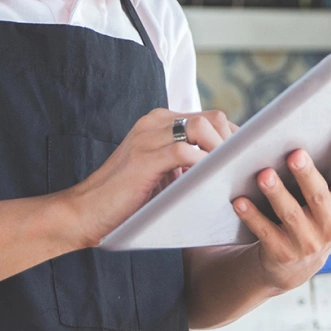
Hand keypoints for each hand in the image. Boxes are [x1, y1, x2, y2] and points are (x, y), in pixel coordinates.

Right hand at [61, 108, 237, 248]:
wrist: (85, 213)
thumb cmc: (125, 201)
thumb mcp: (162, 175)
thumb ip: (186, 164)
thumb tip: (226, 171)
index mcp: (159, 123)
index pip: (209, 118)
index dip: (232, 139)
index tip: (246, 162)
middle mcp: (154, 122)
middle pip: (211, 117)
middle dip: (233, 143)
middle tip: (242, 171)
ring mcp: (147, 137)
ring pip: (201, 127)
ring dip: (221, 152)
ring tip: (229, 176)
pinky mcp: (144, 157)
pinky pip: (184, 151)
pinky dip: (202, 165)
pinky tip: (209, 183)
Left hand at [232, 130, 330, 292]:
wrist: (296, 263)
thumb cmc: (311, 211)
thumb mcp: (328, 196)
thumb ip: (326, 168)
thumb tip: (307, 123)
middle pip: (318, 195)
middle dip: (306, 174)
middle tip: (294, 154)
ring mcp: (308, 241)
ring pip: (290, 214)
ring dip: (276, 193)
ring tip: (263, 174)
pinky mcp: (282, 252)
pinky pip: (264, 231)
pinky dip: (251, 216)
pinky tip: (239, 201)